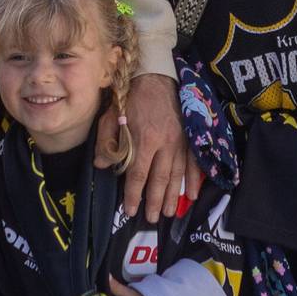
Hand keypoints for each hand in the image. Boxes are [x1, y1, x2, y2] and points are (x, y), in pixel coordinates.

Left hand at [100, 73, 197, 222]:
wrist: (155, 77)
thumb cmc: (131, 97)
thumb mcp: (112, 116)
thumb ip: (107, 142)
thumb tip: (101, 166)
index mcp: (145, 139)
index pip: (138, 174)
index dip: (134, 194)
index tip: (130, 210)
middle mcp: (165, 144)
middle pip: (160, 179)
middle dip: (155, 201)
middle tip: (152, 219)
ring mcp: (181, 141)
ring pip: (177, 175)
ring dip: (173, 196)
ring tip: (169, 213)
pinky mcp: (190, 137)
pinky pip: (194, 162)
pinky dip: (194, 179)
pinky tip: (193, 194)